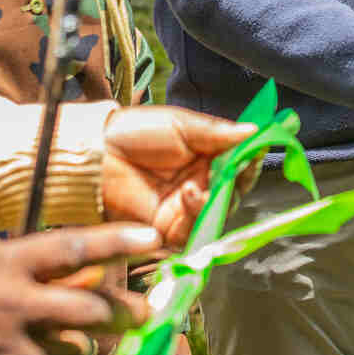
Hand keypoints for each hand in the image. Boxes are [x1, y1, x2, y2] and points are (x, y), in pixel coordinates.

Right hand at [0, 224, 157, 354]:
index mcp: (7, 263)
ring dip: (84, 347)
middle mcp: (10, 303)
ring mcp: (3, 345)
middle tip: (144, 312)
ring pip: (72, 351)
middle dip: (122, 312)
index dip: (115, 241)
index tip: (151, 237)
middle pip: (85, 309)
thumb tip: (88, 268)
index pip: (72, 247)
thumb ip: (33, 263)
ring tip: (84, 340)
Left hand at [102, 106, 252, 247]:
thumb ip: (217, 132)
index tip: (255, 150)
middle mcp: (200, 184)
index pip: (238, 164)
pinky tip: (190, 195)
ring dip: (216, 200)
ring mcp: (184, 209)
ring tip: (200, 183)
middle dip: (237, 181)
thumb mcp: (182, 125)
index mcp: (205, 157)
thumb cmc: (136, 133)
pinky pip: (194, 230)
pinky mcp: (168, 230)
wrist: (98, 153)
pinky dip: (197, 215)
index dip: (249, 159)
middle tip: (234, 169)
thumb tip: (254, 130)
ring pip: (217, 214)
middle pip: (233, 192)